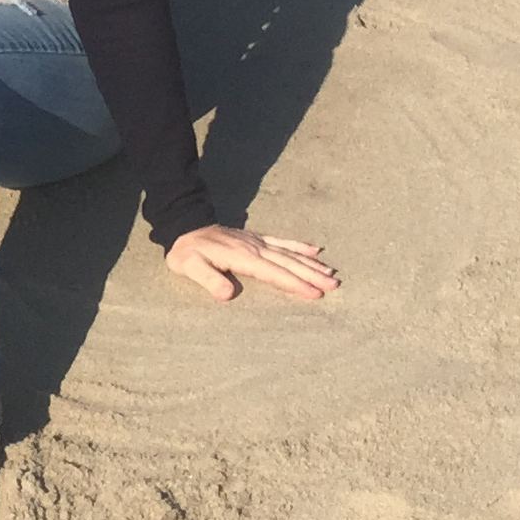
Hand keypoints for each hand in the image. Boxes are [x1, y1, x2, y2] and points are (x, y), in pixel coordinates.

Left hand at [164, 224, 337, 302]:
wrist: (184, 224)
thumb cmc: (186, 252)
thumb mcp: (189, 267)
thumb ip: (208, 279)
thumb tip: (227, 294)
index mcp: (241, 257)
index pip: (273, 272)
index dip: (294, 283)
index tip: (315, 294)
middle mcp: (254, 247)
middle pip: (287, 262)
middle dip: (312, 274)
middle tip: (335, 285)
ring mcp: (256, 241)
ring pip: (289, 252)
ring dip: (311, 263)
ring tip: (331, 273)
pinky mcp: (255, 238)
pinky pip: (282, 241)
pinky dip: (299, 246)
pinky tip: (315, 250)